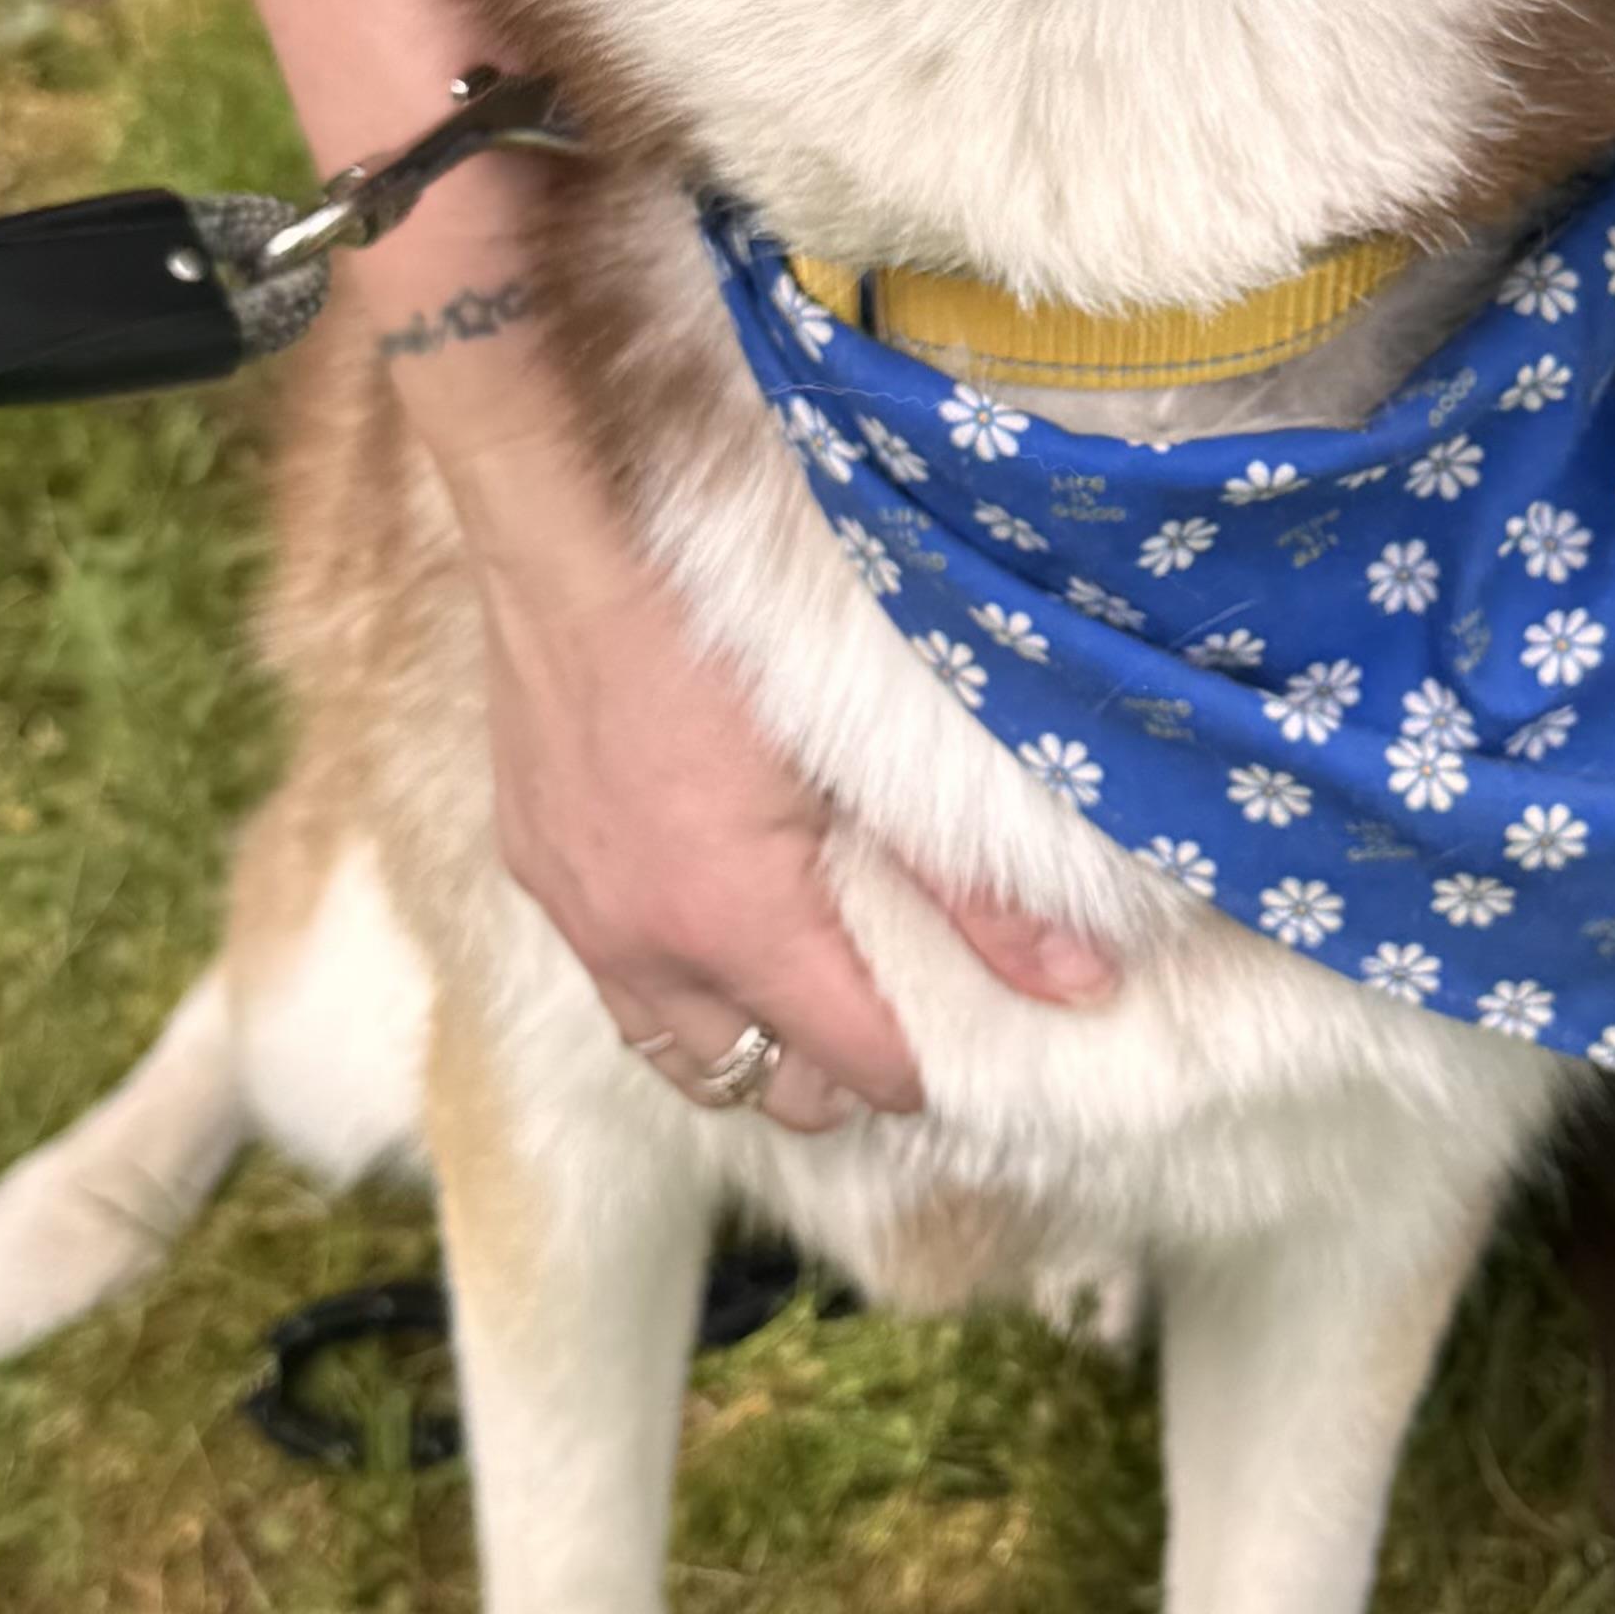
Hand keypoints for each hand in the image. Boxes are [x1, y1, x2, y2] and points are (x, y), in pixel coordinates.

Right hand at [434, 349, 1113, 1136]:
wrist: (572, 527)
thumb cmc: (730, 618)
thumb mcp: (873, 746)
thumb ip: (977, 881)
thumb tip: (1079, 984)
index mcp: (734, 922)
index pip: (856, 1064)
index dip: (930, 1067)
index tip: (979, 1041)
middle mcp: (641, 945)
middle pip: (761, 1086)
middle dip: (840, 1074)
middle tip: (906, 1019)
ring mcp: (576, 910)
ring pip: (674, 1048)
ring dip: (750, 1043)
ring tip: (818, 999)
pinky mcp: (535, 865)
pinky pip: (614, 978)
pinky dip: (680, 985)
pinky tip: (722, 927)